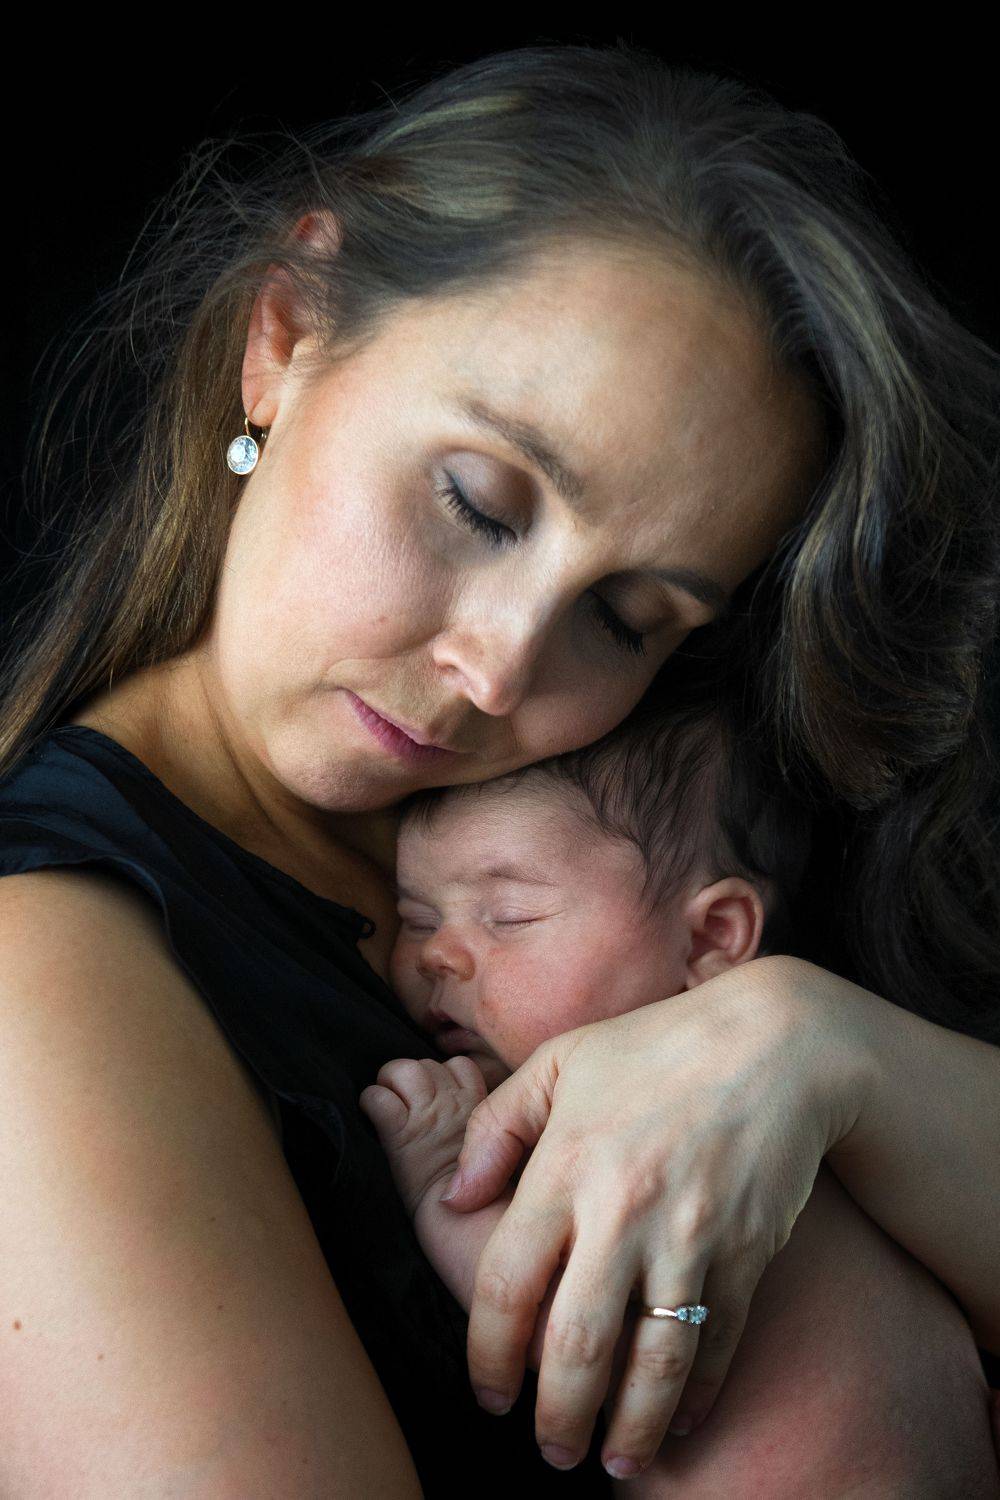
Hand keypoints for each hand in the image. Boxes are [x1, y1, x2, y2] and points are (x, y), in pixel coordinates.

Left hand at [359, 1054, 487, 1217]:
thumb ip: (486, 1133)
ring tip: (386, 1103)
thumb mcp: (494, 1154)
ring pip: (402, 1070)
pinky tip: (371, 1118)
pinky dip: (370, 1104)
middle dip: (410, 1079)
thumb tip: (472, 1134)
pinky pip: (378, 1099)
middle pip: (426, 1063)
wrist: (472, 1223)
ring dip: (388, 1083)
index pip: (460, 1066)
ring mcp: (427, 1114)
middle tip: (403, 1104)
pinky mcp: (401, 1133)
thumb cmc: (484, 1200)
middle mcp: (453, 1103)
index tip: (433, 1097)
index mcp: (478, 1106)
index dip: (442, 1077)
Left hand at [438, 955, 867, 1477]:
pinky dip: (699, 1392)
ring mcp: (689, 1235)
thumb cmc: (654, 1047)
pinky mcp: (746, 1250)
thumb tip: (451, 1196)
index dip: (488, 1353)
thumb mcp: (560, 1061)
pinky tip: (679, 1421)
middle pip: (577, 1344)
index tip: (488, 1393)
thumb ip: (495, 1126)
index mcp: (565, 1164)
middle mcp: (622, 1209)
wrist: (774, 1043)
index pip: (507, 1283)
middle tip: (551, 1452)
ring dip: (630, 1427)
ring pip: (653, 1359)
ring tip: (613, 1463)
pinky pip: (717, 1340)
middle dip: (557, 1415)